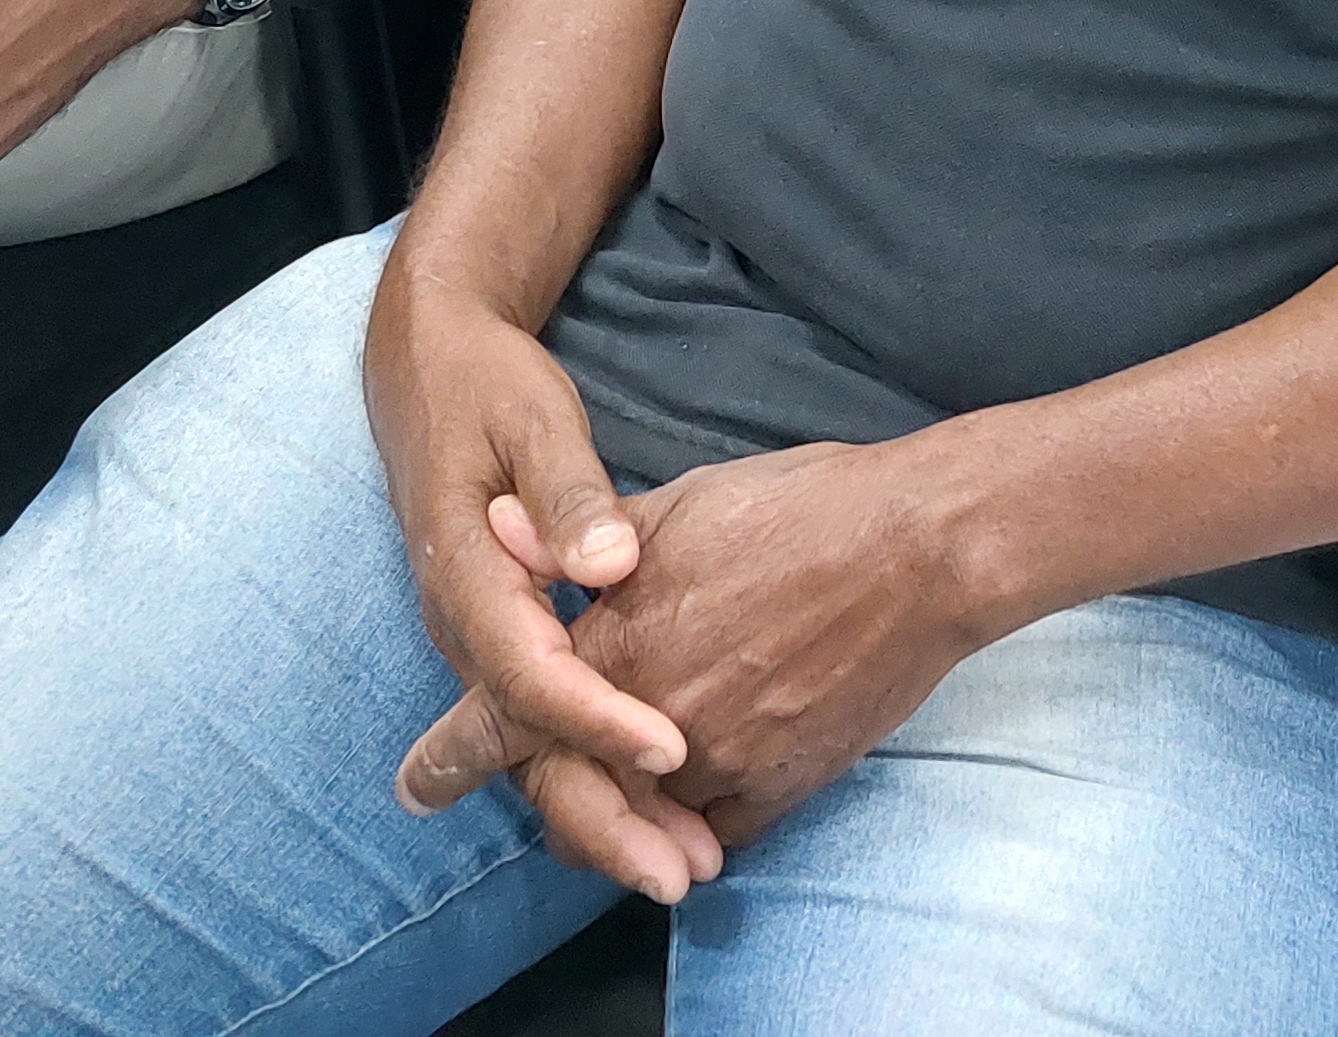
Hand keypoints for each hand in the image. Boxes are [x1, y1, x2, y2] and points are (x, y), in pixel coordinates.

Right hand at [384, 290, 713, 903]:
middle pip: (529, 747)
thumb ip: (565, 495)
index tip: (674, 751)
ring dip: (609, 810)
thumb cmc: (485, 391)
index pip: (532, 674)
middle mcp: (467, 628)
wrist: (425, 373)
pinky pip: (548, 729)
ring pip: (539, 752)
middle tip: (681, 872)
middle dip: (603, 815)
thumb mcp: (529, 422)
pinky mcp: (510, 642)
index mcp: (469, 576)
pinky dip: (602, 772)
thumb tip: (604, 564)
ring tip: (690, 863)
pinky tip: (663, 810)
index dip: (601, 718)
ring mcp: (485, 642)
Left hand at [405, 437, 987, 866]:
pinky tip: (681, 804)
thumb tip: (495, 525)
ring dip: (607, 817)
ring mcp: (724, 764)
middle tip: (510, 799)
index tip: (414, 783)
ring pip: (634, 825)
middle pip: (564, 793)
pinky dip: (685, 825)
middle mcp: (660, 722)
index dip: (453, 753)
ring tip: (596, 799)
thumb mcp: (680, 504)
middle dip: (533, 799)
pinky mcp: (781, 786)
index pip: (508, 718)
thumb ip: (577, 537)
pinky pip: (710, 834)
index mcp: (623, 647)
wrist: (923, 550)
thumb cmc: (802, 509)